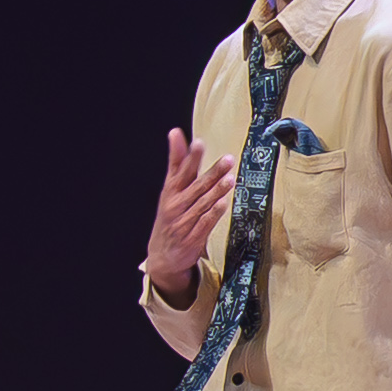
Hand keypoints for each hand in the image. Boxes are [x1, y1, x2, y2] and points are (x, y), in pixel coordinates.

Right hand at [143, 129, 234, 301]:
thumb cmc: (170, 216)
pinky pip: (204, 224)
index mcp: (170, 191)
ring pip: (202, 204)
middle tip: (227, 160)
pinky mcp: (192, 238)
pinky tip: (223, 204)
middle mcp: (175, 205)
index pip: (180, 170)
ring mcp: (183, 222)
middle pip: (195, 186)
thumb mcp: (170, 189)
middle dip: (212, 173)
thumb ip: (177, 162)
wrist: (162, 256)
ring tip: (229, 179)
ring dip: (216, 192)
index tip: (197, 143)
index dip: (189, 157)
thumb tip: (176, 133)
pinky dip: (213, 214)